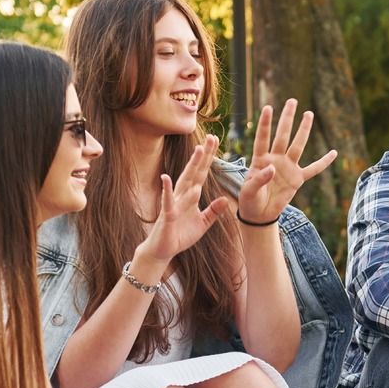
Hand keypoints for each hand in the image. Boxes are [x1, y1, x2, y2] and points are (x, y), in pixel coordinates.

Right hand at [136, 136, 235, 268]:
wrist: (163, 250)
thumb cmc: (180, 236)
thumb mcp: (202, 223)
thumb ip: (213, 212)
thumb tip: (225, 199)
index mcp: (191, 196)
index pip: (202, 173)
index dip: (209, 158)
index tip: (217, 141)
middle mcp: (182, 196)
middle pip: (195, 172)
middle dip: (204, 156)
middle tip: (212, 137)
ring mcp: (174, 204)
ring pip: (185, 182)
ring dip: (192, 166)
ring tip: (199, 151)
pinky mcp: (167, 215)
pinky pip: (168, 201)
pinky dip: (167, 190)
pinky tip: (166, 178)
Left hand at [237, 100, 338, 224]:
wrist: (259, 214)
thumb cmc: (250, 200)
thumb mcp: (249, 191)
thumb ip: (259, 179)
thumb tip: (273, 168)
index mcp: (260, 159)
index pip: (263, 138)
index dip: (265, 123)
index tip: (268, 107)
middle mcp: (275, 159)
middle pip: (283, 135)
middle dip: (287, 118)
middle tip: (292, 101)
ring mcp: (288, 167)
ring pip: (298, 146)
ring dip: (303, 130)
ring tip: (309, 113)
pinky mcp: (297, 179)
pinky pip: (313, 169)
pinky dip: (323, 162)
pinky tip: (333, 153)